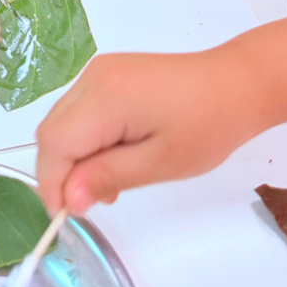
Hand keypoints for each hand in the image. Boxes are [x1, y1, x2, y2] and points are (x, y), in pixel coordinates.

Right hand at [36, 47, 257, 214]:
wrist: (234, 83)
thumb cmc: (205, 125)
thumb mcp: (160, 163)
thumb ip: (108, 177)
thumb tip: (68, 198)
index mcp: (105, 97)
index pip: (55, 143)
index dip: (52, 182)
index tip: (67, 216)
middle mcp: (92, 77)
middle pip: (52, 130)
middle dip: (60, 171)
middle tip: (92, 202)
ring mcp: (98, 70)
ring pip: (62, 119)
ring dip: (72, 155)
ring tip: (108, 182)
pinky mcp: (106, 72)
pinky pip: (78, 108)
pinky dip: (83, 136)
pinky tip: (112, 154)